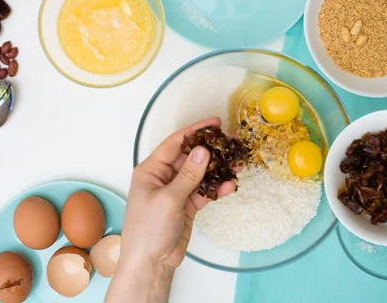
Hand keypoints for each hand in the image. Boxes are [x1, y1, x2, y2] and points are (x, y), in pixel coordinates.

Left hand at [106, 118, 237, 302]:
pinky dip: (216, 188)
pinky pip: (204, 191)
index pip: (176, 143)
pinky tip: (229, 185)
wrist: (150, 263)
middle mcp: (163, 177)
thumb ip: (188, 175)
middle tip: (233, 143)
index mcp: (151, 170)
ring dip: (218, 169)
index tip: (215, 123)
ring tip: (238, 164)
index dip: (195, 131)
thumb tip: (202, 151)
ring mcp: (176, 191)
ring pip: (201, 174)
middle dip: (212, 151)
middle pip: (191, 157)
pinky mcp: (186, 205)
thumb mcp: (169, 199)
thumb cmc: (148, 230)